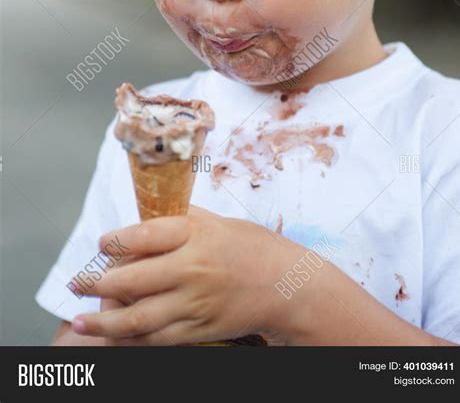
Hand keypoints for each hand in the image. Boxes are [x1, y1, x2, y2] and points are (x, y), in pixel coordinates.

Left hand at [71, 206, 300, 344]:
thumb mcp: (216, 221)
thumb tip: (142, 213)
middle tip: (78, 282)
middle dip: (97, 283)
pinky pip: (158, 339)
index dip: (114, 240)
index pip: (143, 235)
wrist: (286, 285)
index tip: (102, 243)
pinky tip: (113, 337)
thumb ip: (179, 218)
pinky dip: (131, 340)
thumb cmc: (249, 246)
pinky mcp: (200, 329)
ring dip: (103, 322)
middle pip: (132, 280)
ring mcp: (196, 303)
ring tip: (80, 320)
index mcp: (196, 234)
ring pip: (139, 318)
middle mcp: (193, 268)